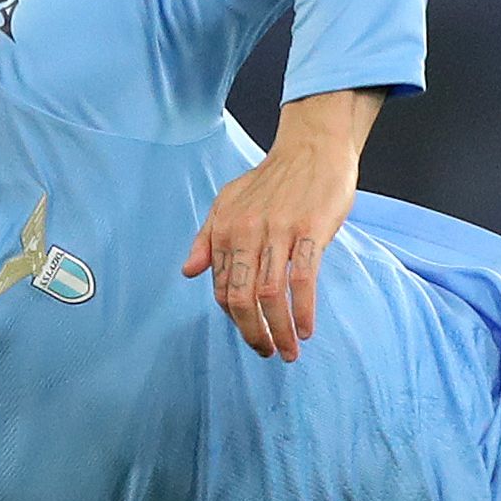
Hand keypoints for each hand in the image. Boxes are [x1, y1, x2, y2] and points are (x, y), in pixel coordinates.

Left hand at [182, 108, 368, 361]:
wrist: (311, 147)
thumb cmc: (273, 180)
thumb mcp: (229, 202)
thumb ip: (207, 239)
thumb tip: (188, 272)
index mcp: (224, 228)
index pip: (223, 289)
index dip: (236, 319)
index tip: (252, 335)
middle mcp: (246, 231)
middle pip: (242, 298)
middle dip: (254, 333)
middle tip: (269, 353)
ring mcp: (278, 231)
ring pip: (270, 294)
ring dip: (280, 330)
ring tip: (290, 351)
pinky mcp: (309, 230)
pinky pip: (302, 279)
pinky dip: (302, 310)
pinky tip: (306, 328)